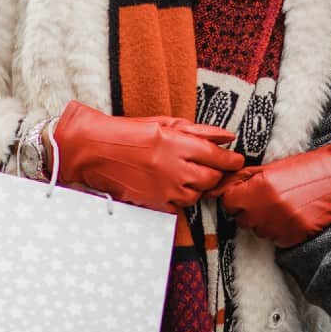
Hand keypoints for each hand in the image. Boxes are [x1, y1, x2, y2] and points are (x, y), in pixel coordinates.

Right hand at [51, 101, 244, 212]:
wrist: (94, 151)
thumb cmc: (129, 133)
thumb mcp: (164, 124)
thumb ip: (199, 131)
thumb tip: (227, 136)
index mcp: (176, 143)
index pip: (216, 156)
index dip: (230, 160)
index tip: (236, 160)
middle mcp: (173, 168)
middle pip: (211, 178)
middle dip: (215, 174)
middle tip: (210, 168)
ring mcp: (164, 189)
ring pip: (196, 195)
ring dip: (196, 186)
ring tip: (182, 174)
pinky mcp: (154, 204)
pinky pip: (179, 207)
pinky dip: (179, 198)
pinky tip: (169, 186)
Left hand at [209, 128, 330, 246]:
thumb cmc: (314, 167)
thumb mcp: (277, 166)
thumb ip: (248, 177)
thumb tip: (222, 185)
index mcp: (263, 186)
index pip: (229, 200)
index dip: (234, 196)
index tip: (242, 193)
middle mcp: (269, 208)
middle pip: (241, 217)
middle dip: (247, 209)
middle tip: (264, 198)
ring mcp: (282, 225)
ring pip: (257, 230)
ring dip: (263, 220)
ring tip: (282, 205)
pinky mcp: (295, 237)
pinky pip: (275, 239)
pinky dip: (279, 229)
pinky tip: (292, 215)